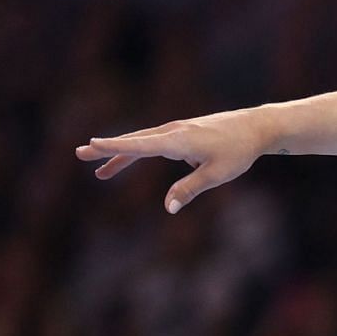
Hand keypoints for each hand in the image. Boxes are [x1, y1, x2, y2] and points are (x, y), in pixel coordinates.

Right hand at [74, 108, 269, 212]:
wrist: (256, 127)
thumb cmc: (239, 151)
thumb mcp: (217, 174)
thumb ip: (191, 189)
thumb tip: (168, 208)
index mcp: (179, 140)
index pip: (140, 145)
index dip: (115, 146)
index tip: (91, 144)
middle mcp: (173, 132)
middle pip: (135, 141)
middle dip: (108, 149)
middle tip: (80, 154)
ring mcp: (177, 130)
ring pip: (143, 143)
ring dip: (121, 155)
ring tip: (100, 172)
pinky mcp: (183, 133)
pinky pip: (154, 143)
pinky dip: (138, 151)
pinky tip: (132, 160)